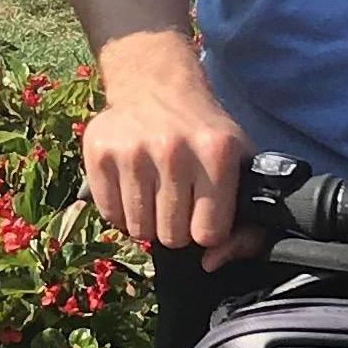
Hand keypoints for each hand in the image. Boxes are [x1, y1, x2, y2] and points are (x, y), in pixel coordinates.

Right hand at [80, 44, 254, 257]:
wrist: (156, 84)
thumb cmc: (204, 133)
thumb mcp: (240, 165)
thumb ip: (248, 225)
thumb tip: (212, 263)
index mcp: (216, 152)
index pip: (209, 234)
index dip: (206, 228)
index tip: (204, 208)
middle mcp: (174, 150)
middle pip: (172, 237)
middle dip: (176, 226)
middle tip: (177, 197)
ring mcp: (132, 151)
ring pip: (139, 231)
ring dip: (148, 220)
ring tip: (154, 191)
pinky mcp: (99, 152)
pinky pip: (110, 216)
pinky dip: (121, 210)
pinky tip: (132, 184)